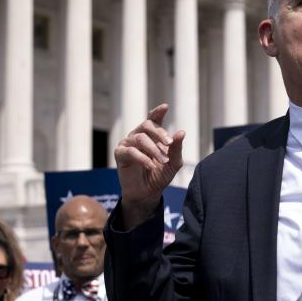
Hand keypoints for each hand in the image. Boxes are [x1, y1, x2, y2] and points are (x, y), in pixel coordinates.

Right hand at [114, 103, 185, 227]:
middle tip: (170, 143)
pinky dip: (143, 158)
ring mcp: (128, 144)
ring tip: (164, 161)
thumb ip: (177, 148)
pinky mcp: (120, 155)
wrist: (148, 193)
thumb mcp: (174, 162)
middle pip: (147, 125)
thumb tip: (181, 132)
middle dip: (160, 133)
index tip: (165, 107)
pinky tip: (151, 166)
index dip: (158, 112)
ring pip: (140, 138)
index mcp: (151, 135)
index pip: (153, 119)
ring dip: (154, 149)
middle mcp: (138, 135)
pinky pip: (131, 152)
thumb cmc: (160, 175)